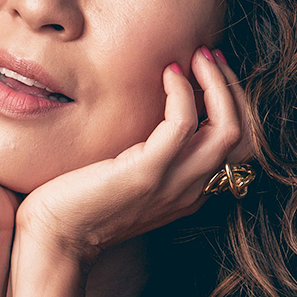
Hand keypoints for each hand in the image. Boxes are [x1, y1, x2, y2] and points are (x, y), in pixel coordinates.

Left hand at [14, 46, 253, 269]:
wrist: (53, 240)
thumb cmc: (78, 204)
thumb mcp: (127, 178)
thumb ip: (149, 155)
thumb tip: (151, 111)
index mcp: (190, 193)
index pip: (237, 147)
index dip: (233, 104)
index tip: (210, 72)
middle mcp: (191, 191)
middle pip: (242, 136)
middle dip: (232, 88)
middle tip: (208, 56)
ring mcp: (172, 184)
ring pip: (227, 129)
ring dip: (217, 83)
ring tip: (196, 57)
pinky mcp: (146, 173)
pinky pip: (182, 124)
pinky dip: (181, 92)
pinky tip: (166, 73)